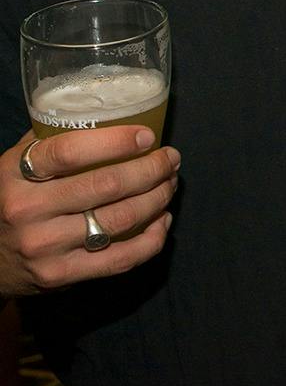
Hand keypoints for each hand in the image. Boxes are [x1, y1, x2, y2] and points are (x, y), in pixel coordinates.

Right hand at [0, 128, 179, 294]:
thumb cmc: (11, 199)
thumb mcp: (16, 164)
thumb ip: (52, 139)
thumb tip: (107, 110)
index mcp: (15, 175)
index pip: (70, 151)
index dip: (116, 141)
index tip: (148, 136)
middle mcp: (27, 210)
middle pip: (106, 185)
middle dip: (152, 169)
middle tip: (171, 159)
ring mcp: (44, 247)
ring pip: (120, 219)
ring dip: (158, 198)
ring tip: (169, 183)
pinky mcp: (60, 276)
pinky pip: (121, 258)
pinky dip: (152, 238)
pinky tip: (162, 220)